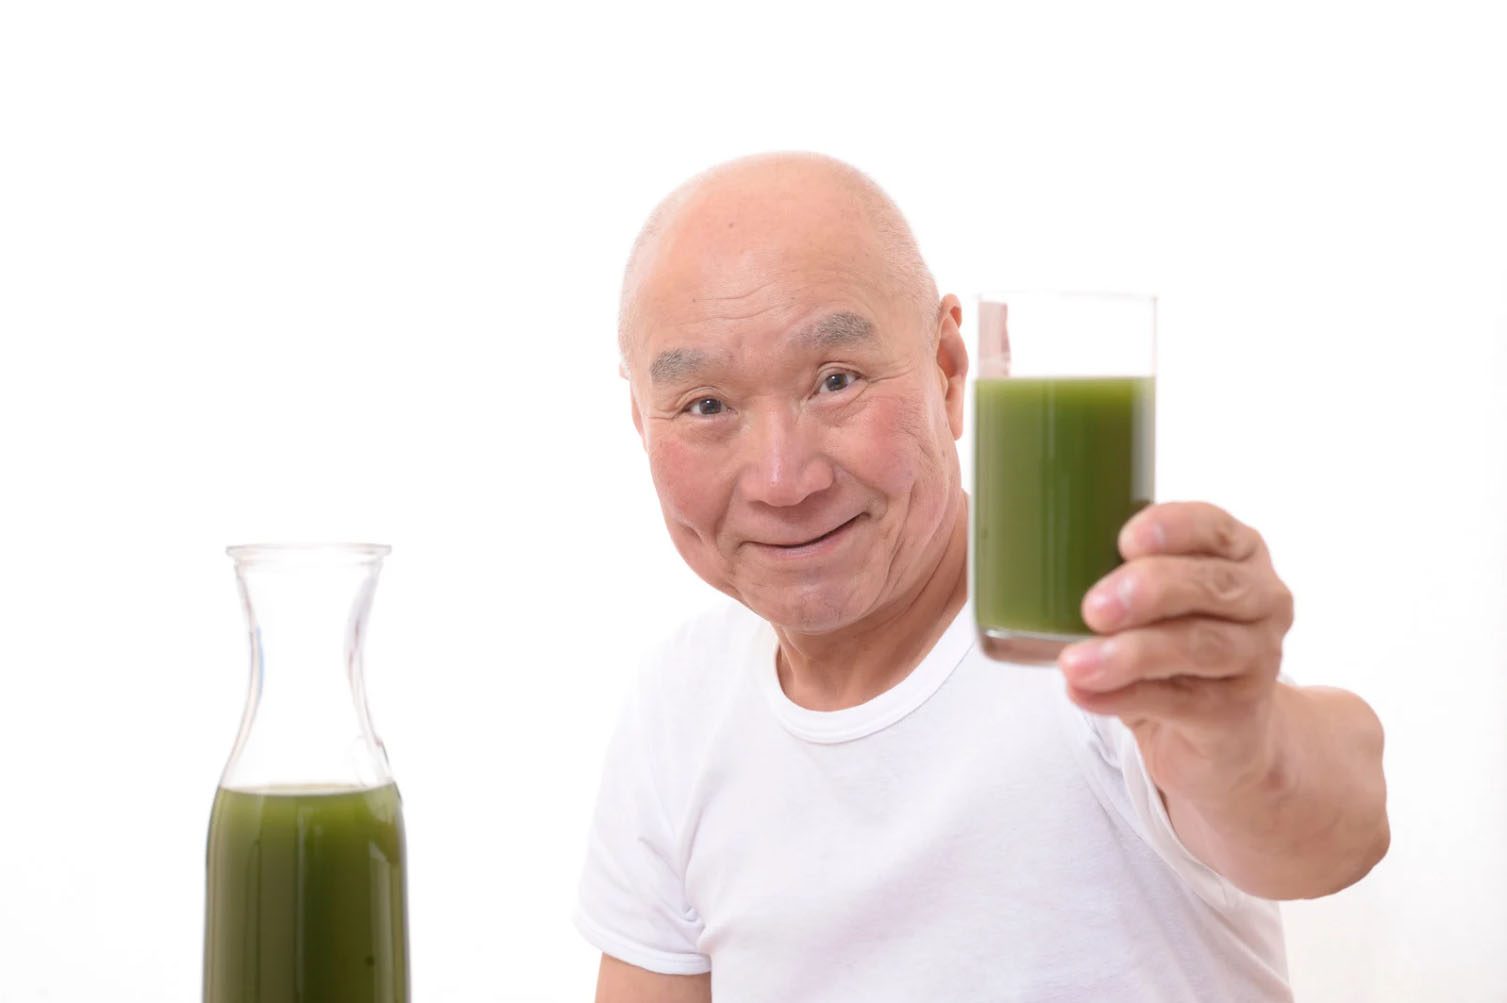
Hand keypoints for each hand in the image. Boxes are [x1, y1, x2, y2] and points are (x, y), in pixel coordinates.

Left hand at [1057, 502, 1295, 804]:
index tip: (1124, 541)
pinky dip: (1125, 696)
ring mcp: (1257, 658)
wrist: (1218, 732)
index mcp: (1238, 553)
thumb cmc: (1171, 640)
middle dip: (1149, 590)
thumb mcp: (1153, 598)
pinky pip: (1180, 702)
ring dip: (1129, 653)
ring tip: (1075, 663)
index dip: (1173, 529)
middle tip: (1092, 608)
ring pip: (1197, 646)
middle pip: (1210, 585)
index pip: (1213, 527)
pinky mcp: (1237, 713)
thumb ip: (1115, 573)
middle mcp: (1261, 600)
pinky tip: (1085, 694)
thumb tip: (1032, 563)